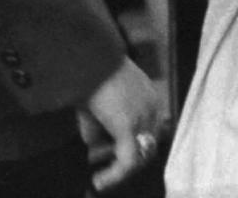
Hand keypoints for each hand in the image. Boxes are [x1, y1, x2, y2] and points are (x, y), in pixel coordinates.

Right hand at [79, 56, 161, 191]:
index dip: (130, 146)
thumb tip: (94, 147)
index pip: (148, 131)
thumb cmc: (88, 71)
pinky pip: (127, 161)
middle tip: (100, 164)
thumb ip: (101, 123)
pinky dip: (114, 175)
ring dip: (117, 167)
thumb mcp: (99, 98)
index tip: (108, 153)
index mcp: (148, 95)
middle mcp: (152, 106)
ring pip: (137, 156)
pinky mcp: (129, 126)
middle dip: (122, 158)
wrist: (86, 56)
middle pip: (146, 145)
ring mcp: (143, 117)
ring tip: (99, 176)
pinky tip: (100, 182)